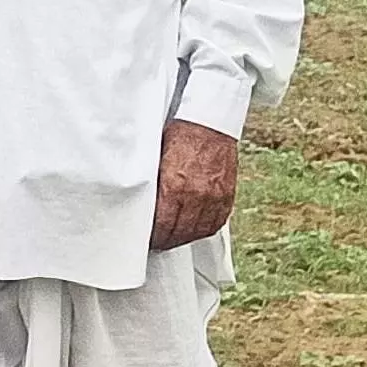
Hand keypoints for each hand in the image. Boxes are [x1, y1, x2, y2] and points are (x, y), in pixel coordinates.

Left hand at [150, 119, 238, 249]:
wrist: (209, 123)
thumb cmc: (176, 137)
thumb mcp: (156, 158)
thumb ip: (152, 183)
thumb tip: (139, 206)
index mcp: (174, 185)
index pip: (161, 224)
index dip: (152, 237)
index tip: (143, 240)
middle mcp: (196, 194)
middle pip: (178, 232)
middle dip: (164, 241)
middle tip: (154, 243)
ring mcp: (214, 196)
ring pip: (197, 231)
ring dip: (182, 239)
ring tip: (171, 240)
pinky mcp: (227, 195)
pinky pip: (215, 223)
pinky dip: (202, 230)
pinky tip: (192, 231)